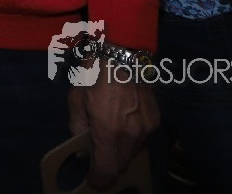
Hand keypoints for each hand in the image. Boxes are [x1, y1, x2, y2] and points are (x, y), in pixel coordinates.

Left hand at [68, 69, 158, 190]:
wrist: (124, 53)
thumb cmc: (94, 73)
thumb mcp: (76, 99)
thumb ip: (78, 127)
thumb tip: (82, 148)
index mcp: (109, 130)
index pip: (107, 169)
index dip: (99, 179)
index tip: (93, 179)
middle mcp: (131, 134)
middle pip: (121, 164)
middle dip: (108, 164)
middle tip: (96, 156)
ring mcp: (147, 128)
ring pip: (132, 152)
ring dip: (120, 151)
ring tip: (107, 135)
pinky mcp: (155, 120)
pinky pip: (142, 139)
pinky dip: (130, 138)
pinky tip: (121, 124)